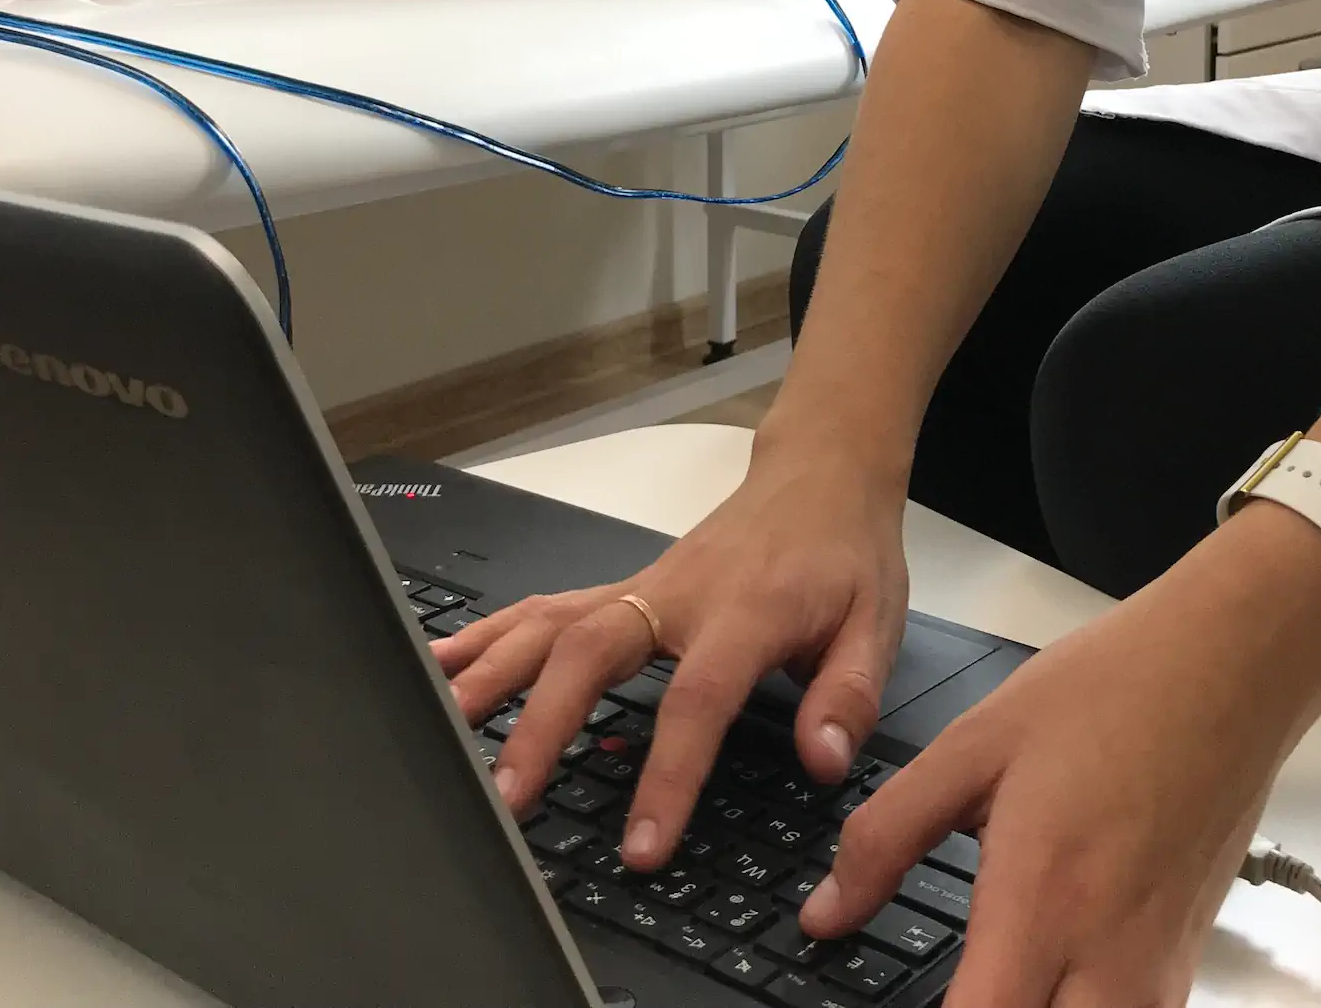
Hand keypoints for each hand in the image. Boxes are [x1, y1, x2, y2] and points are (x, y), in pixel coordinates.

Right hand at [429, 427, 910, 865]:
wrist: (821, 474)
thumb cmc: (845, 553)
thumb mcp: (877, 623)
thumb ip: (848, 695)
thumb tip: (823, 762)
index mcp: (745, 611)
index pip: (695, 699)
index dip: (666, 774)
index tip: (642, 846)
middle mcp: (677, 595)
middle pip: (589, 651)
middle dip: (541, 724)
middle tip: (507, 796)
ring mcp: (640, 587)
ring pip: (550, 624)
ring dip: (492, 673)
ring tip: (443, 729)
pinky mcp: (622, 589)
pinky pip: (545, 609)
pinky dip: (488, 634)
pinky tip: (442, 662)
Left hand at [803, 505, 1320, 1006]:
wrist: (1229, 665)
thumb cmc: (1112, 691)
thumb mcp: (973, 745)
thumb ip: (887, 837)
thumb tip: (825, 913)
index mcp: (1044, 901)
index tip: (882, 1006)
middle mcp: (1111, 957)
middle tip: (939, 990)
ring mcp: (1160, 969)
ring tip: (982, 986)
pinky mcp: (1187, 960)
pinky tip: (1039, 984)